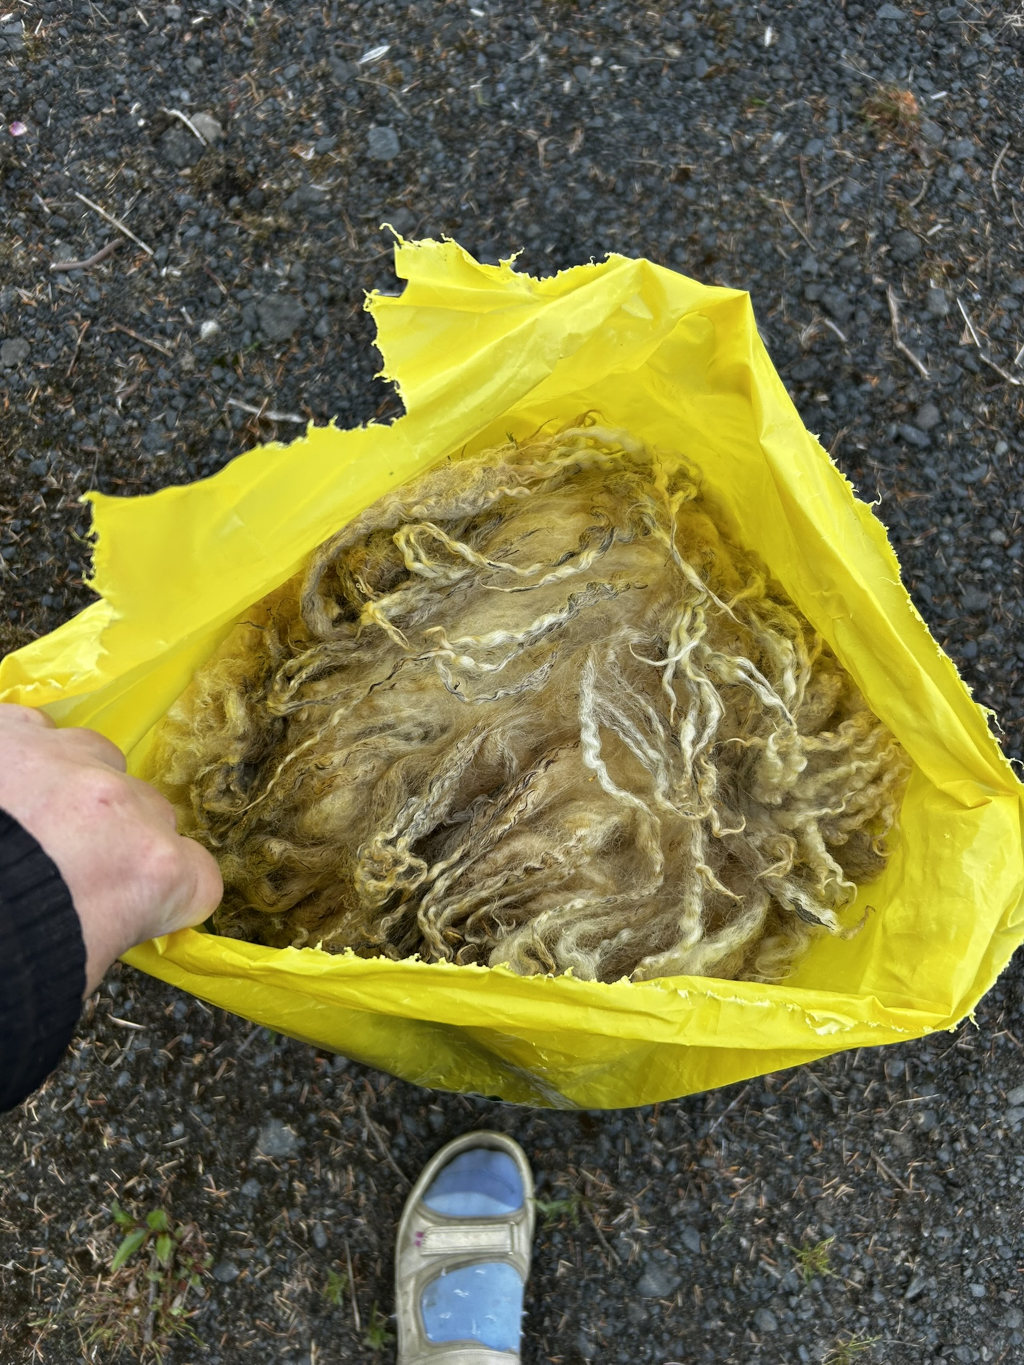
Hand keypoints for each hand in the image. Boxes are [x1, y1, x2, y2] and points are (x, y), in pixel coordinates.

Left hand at [0, 703, 221, 994]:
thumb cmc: (9, 958)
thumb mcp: (79, 967)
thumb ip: (109, 928)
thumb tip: (97, 923)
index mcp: (151, 871)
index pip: (198, 878)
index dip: (166, 898)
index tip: (135, 913)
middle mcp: (120, 804)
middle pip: (149, 814)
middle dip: (118, 840)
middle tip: (67, 875)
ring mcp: (62, 761)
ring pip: (99, 758)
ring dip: (78, 787)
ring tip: (32, 822)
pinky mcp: (7, 733)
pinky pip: (34, 730)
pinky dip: (23, 754)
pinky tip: (3, 788)